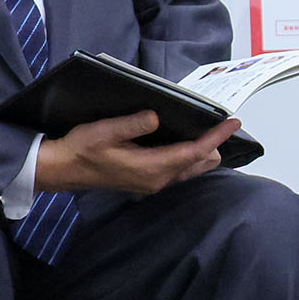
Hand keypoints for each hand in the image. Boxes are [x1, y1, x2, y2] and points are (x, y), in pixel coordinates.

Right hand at [35, 110, 236, 195]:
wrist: (66, 169)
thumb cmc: (83, 148)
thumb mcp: (105, 131)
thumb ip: (132, 124)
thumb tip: (156, 116)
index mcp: (150, 167)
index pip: (193, 152)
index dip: (215, 137)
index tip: (233, 122)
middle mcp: (157, 179)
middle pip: (199, 163)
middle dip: (213, 143)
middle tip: (220, 121)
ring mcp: (154, 183)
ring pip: (191, 168)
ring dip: (203, 150)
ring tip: (209, 128)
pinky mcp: (149, 181)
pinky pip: (180, 170)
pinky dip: (191, 156)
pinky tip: (189, 141)